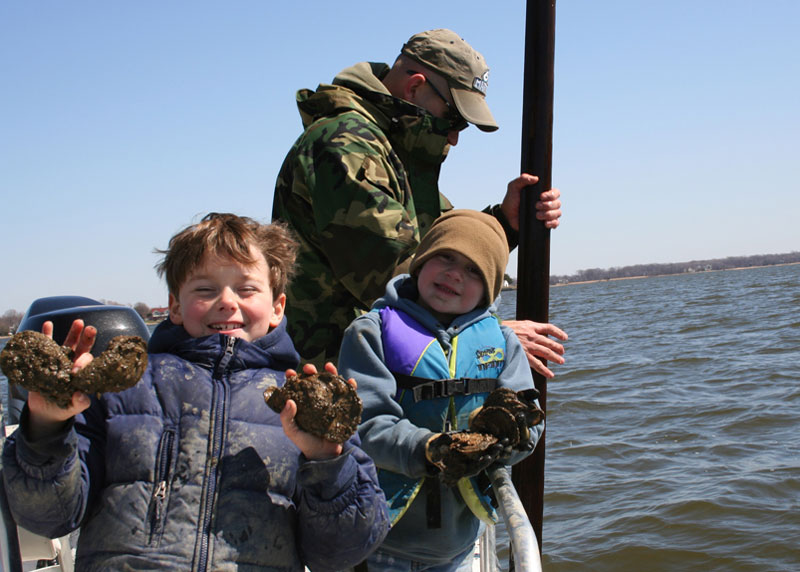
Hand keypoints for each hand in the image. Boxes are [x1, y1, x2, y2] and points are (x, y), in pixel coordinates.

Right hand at [27, 320, 95, 435]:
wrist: (45, 410)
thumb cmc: (63, 408)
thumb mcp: (72, 408)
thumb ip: (79, 403)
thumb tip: (81, 396)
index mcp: (83, 374)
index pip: (87, 363)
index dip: (84, 361)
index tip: (76, 368)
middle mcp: (73, 364)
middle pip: (82, 348)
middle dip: (87, 338)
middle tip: (91, 328)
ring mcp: (60, 360)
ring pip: (69, 343)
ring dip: (73, 332)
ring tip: (78, 322)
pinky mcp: (46, 359)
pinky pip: (48, 344)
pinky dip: (48, 334)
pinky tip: (48, 324)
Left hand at [280, 362, 357, 459]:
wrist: (323, 454)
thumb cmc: (305, 442)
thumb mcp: (292, 431)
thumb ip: (286, 418)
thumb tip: (289, 401)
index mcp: (302, 402)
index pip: (296, 386)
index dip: (293, 377)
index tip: (290, 372)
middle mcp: (316, 399)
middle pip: (314, 379)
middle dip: (311, 370)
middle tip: (309, 369)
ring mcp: (330, 401)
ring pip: (331, 382)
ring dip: (331, 372)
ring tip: (330, 366)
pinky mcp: (342, 406)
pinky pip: (348, 394)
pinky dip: (351, 386)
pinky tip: (351, 382)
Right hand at [426, 432, 503, 485]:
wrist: (438, 449)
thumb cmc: (436, 451)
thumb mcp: (437, 449)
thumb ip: (441, 445)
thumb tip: (446, 440)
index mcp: (462, 468)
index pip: (474, 468)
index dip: (481, 463)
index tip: (488, 457)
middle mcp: (470, 464)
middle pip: (485, 461)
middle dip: (493, 454)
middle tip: (500, 447)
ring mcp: (474, 458)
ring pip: (489, 455)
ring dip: (497, 449)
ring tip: (505, 441)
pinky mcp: (477, 451)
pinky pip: (487, 449)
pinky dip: (495, 444)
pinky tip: (502, 438)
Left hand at [500, 173, 561, 230]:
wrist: (507, 216)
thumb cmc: (512, 200)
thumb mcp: (514, 187)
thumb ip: (522, 179)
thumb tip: (535, 178)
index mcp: (543, 194)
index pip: (555, 193)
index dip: (551, 195)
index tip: (541, 196)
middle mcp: (548, 203)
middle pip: (558, 203)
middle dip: (548, 205)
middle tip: (536, 206)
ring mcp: (547, 214)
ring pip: (557, 213)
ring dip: (549, 214)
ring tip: (537, 215)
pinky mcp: (545, 223)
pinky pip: (555, 223)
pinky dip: (552, 223)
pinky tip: (545, 223)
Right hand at [503, 320, 566, 377]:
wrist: (493, 333)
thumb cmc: (502, 330)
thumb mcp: (516, 325)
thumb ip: (525, 329)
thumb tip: (531, 333)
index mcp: (530, 326)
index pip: (549, 328)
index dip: (558, 332)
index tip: (565, 337)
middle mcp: (531, 335)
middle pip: (549, 342)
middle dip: (557, 347)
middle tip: (562, 352)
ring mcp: (528, 345)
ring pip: (546, 352)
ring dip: (555, 357)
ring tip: (561, 361)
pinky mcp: (524, 355)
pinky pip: (537, 364)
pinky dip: (545, 370)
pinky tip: (550, 374)